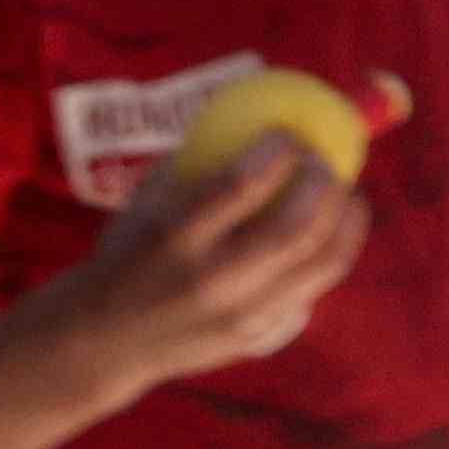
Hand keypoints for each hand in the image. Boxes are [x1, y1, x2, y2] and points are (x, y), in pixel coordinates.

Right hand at [59, 135, 370, 400]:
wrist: (100, 341)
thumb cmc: (128, 251)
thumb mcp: (146, 198)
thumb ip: (197, 157)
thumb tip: (259, 107)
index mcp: (176, 236)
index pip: (243, 185)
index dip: (281, 150)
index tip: (289, 133)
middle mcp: (211, 279)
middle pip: (296, 228)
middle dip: (326, 183)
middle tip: (328, 161)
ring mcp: (237, 315)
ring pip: (320, 264)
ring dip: (347, 220)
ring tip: (348, 194)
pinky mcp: (254, 337)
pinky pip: (313, 291)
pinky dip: (332, 255)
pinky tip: (334, 233)